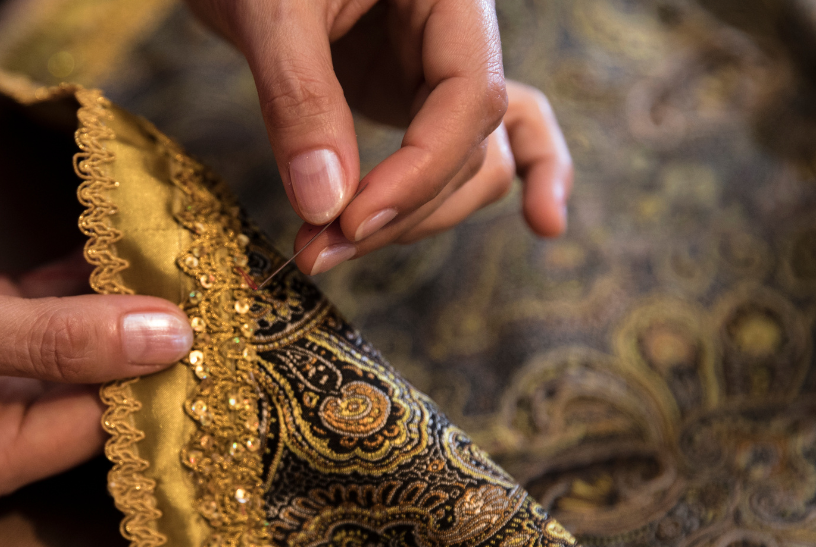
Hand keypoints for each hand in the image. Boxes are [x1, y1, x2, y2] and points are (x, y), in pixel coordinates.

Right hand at [0, 194, 193, 510]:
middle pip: (93, 393)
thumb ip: (60, 337)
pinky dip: (77, 286)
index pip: (98, 428)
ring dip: (116, 305)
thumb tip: (169, 339)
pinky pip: (46, 318)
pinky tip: (116, 247)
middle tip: (206, 285)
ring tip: (173, 257)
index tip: (218, 325)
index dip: (158, 378)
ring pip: (74, 351)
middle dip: (144, 341)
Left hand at [185, 0, 573, 272]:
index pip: (471, 95)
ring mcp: (439, 66)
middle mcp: (460, 31)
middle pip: (469, 143)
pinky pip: (478, 140)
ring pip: (469, 160)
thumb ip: (299, 99)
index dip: (419, 173)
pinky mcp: (413, 91)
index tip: (352, 223)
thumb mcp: (271, 11)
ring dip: (412, 218)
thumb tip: (326, 206)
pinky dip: (518, 179)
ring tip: (326, 252)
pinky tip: (543, 223)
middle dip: (399, 211)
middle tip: (316, 254)